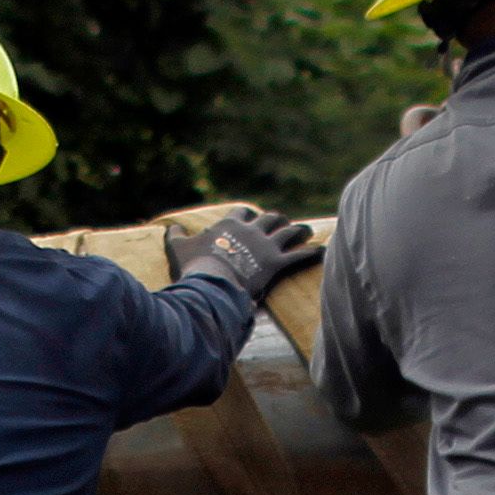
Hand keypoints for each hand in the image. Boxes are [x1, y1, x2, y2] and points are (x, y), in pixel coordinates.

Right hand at [164, 205, 322, 304]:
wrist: (211, 282)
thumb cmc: (194, 265)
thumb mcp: (179, 248)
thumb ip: (176, 236)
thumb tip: (171, 227)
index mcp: (230, 225)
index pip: (241, 212)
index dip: (247, 215)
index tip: (250, 218)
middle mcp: (251, 230)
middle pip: (269, 218)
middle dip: (276, 220)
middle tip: (281, 223)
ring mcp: (266, 245)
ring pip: (288, 231)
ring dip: (298, 230)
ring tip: (306, 230)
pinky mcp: (277, 262)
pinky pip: (300, 255)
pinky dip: (313, 253)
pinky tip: (323, 251)